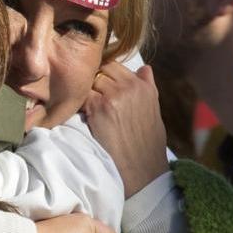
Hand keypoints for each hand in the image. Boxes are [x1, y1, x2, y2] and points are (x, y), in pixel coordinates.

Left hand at [85, 61, 168, 197]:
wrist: (142, 168)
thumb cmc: (148, 143)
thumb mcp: (154, 110)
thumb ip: (147, 86)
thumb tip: (144, 68)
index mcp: (144, 85)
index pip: (115, 65)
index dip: (103, 74)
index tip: (98, 86)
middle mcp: (130, 86)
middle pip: (100, 69)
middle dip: (92, 80)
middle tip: (89, 96)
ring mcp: (114, 95)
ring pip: (89, 81)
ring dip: (84, 91)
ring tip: (85, 106)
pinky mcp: (99, 107)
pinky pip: (81, 95)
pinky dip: (78, 103)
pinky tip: (82, 114)